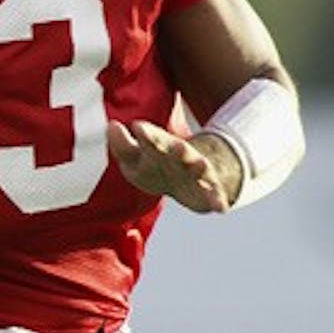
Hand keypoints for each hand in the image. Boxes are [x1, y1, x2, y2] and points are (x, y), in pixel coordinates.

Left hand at [107, 120, 241, 212]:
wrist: (188, 183)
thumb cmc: (155, 167)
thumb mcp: (135, 158)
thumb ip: (122, 144)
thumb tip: (111, 125)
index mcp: (161, 148)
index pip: (152, 139)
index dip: (146, 134)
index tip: (137, 126)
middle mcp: (181, 157)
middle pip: (179, 151)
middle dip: (178, 148)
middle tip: (179, 145)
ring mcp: (196, 173)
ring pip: (200, 168)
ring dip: (201, 167)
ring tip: (203, 165)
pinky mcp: (209, 191)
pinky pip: (214, 195)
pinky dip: (218, 200)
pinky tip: (221, 207)